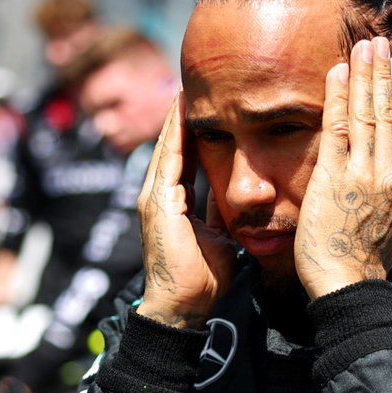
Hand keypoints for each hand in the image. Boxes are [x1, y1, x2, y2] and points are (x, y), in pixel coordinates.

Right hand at [134, 94, 236, 328]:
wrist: (183, 305)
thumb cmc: (202, 279)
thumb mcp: (218, 237)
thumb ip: (220, 215)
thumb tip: (238, 201)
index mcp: (173, 203)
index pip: (184, 159)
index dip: (193, 134)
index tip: (206, 109)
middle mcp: (159, 196)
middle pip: (172, 147)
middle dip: (181, 119)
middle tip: (192, 87)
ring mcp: (154, 198)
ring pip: (168, 148)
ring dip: (176, 120)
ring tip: (186, 91)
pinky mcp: (157, 203)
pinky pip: (168, 160)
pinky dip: (175, 135)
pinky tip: (183, 113)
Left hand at [294, 36, 391, 299]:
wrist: (349, 286)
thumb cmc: (374, 264)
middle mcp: (388, 173)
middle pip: (385, 114)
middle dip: (381, 74)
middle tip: (378, 41)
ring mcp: (362, 174)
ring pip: (364, 115)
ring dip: (362, 76)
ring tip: (362, 46)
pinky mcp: (334, 178)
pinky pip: (336, 130)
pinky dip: (337, 99)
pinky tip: (336, 73)